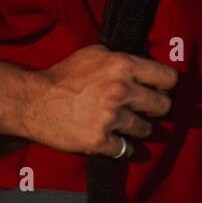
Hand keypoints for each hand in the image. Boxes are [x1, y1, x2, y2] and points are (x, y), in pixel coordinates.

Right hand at [22, 45, 176, 156]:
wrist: (33, 100)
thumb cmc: (64, 75)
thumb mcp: (95, 52)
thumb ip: (122, 58)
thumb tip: (145, 65)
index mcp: (122, 64)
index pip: (168, 78)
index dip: (165, 85)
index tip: (159, 90)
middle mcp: (120, 89)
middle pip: (162, 106)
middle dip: (154, 109)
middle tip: (142, 110)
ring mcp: (110, 116)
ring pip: (146, 129)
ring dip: (137, 129)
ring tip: (123, 125)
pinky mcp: (99, 140)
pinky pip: (126, 149)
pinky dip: (122, 148)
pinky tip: (114, 141)